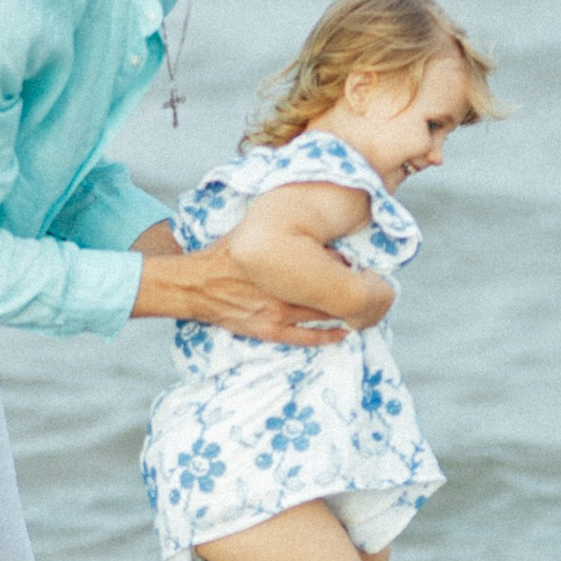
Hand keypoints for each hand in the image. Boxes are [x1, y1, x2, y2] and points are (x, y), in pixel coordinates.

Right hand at [131, 243, 347, 339]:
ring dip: (342, 310)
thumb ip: (283, 229)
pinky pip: (306, 338)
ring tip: (357, 305)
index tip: (356, 261)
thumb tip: (313, 221)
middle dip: (347, 288)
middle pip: (328, 291)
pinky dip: (329, 336)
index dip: (345, 264)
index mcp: (280, 263)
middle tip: (364, 284)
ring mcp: (276, 314)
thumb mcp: (254, 230)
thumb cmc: (226, 254)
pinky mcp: (268, 331)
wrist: (196, 284)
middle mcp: (281, 291)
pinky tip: (344, 331)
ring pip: (322, 315)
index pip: (326, 264)